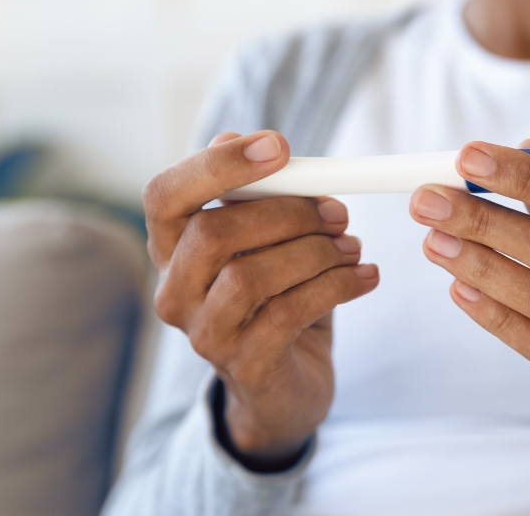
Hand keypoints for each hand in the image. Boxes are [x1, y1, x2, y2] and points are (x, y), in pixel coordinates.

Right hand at [144, 130, 378, 460]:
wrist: (288, 384)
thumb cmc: (278, 298)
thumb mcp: (270, 242)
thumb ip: (263, 198)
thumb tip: (262, 147)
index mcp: (173, 248)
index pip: (165, 195)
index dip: (216, 165)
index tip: (279, 146)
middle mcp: (175, 292)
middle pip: (212, 232)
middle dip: (286, 212)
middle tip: (337, 212)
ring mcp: (204, 334)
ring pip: (250, 275)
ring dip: (315, 252)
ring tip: (353, 247)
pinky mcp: (245, 365)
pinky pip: (288, 314)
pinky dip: (336, 286)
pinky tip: (364, 276)